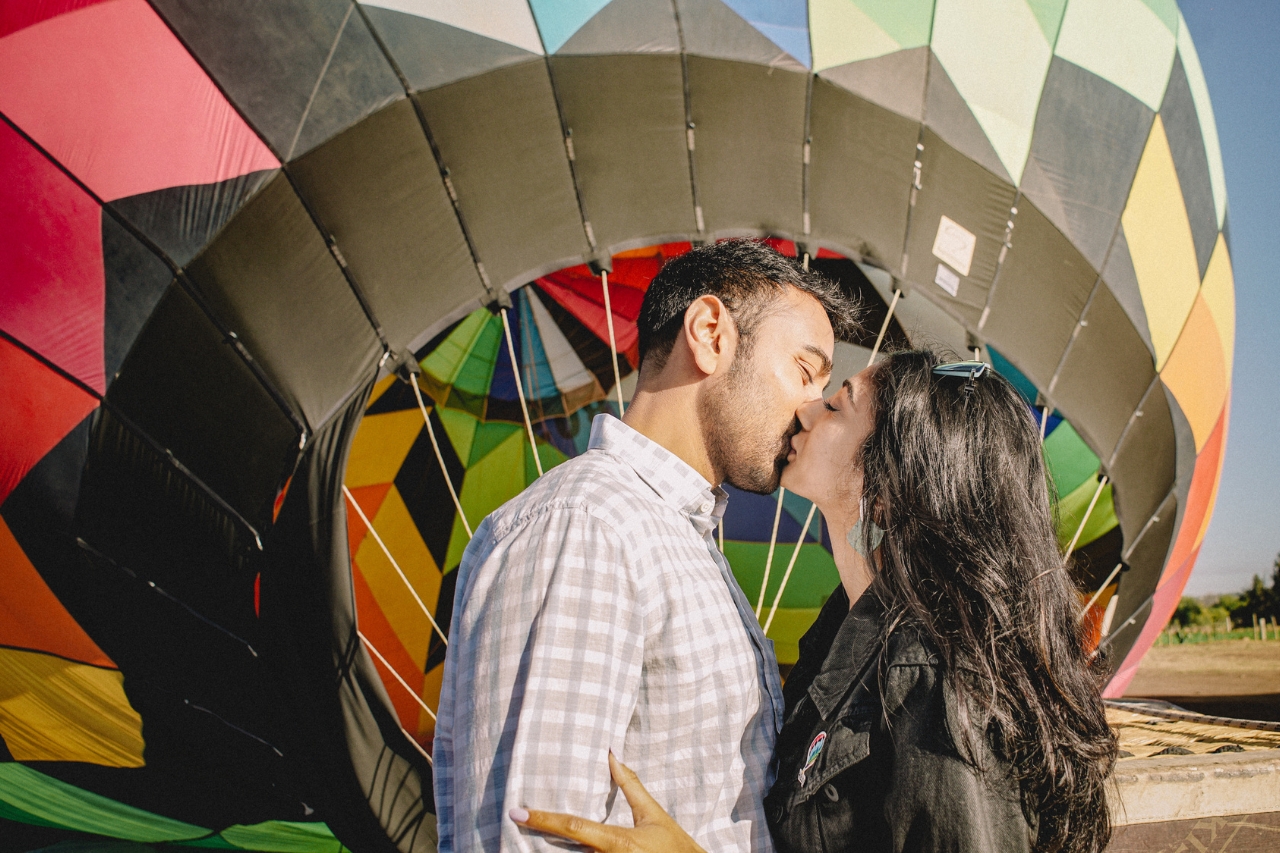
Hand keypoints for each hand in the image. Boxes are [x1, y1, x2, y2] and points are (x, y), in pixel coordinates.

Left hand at [509, 752, 706, 852]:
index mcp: (618, 842)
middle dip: (540, 841)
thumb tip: (611, 754)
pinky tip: (558, 847)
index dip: (544, 819)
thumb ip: (630, 785)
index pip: (574, 828)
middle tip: (514, 826)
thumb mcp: (653, 814)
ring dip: (554, 852)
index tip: (517, 813)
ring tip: (526, 840)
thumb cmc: (674, 845)